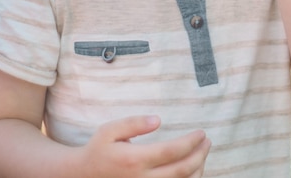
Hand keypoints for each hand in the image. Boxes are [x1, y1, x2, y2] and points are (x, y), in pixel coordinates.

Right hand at [80, 115, 210, 177]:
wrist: (82, 176)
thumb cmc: (98, 149)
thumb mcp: (110, 130)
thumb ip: (134, 123)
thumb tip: (158, 119)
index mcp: (135, 159)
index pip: (172, 151)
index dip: (191, 142)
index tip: (201, 132)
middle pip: (182, 170)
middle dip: (200, 155)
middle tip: (207, 141)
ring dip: (197, 170)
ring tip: (203, 154)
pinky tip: (192, 170)